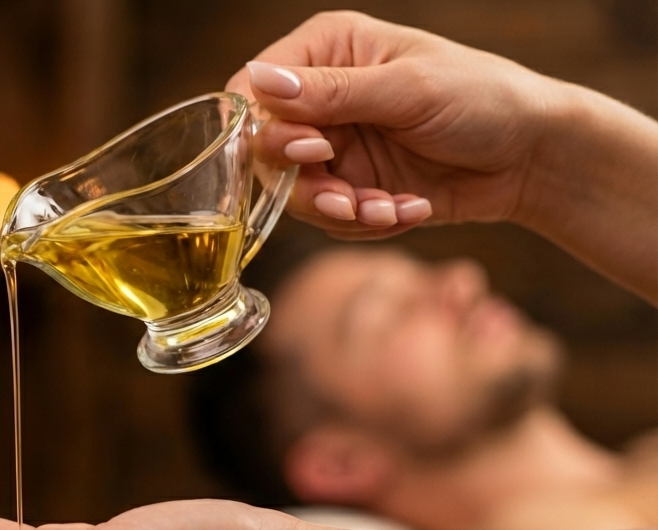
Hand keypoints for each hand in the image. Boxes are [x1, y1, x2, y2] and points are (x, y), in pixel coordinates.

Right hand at [227, 11, 561, 239]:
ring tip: (388, 210)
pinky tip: (408, 210)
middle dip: (308, 183)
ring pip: (295, 192)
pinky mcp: (352, 185)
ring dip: (342, 210)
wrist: (533, 155)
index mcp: (326, 50)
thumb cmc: (484, 99)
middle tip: (347, 198)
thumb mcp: (408, 90)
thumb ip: (333, 92)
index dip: (268, 129)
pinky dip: (367, 221)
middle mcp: (320, 97)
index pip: (254, 89)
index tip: (311, 151)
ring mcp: (335, 144)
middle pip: (267, 151)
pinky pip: (332, 217)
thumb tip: (261, 84)